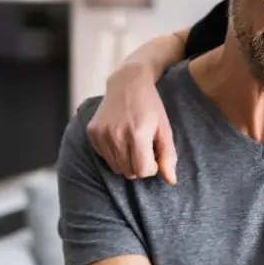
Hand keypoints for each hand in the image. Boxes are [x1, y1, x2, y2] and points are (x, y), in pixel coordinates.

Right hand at [86, 64, 177, 183]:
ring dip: (127, 161)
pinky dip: (114, 154)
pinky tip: (120, 137)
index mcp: (137, 134)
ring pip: (116, 168)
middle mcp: (116, 135)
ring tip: (133, 143)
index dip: (152, 167)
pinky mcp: (92, 133)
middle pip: (129, 172)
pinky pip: (105, 158)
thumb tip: (171, 181)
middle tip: (144, 148)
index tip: (154, 154)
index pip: (143, 171)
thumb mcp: (165, 129)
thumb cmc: (150, 107)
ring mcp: (102, 134)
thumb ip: (168, 156)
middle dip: (139, 165)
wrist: (127, 82)